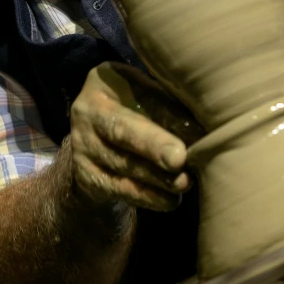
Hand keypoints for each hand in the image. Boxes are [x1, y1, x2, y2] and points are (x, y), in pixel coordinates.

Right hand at [70, 62, 202, 211]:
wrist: (101, 131)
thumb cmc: (137, 104)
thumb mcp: (150, 95)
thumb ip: (169, 108)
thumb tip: (201, 134)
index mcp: (104, 82)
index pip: (133, 102)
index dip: (156, 129)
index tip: (180, 150)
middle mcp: (86, 113)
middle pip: (120, 133)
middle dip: (152, 149)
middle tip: (180, 163)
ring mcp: (82, 146)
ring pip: (120, 166)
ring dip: (155, 179)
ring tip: (183, 184)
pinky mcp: (85, 175)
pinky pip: (116, 189)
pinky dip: (145, 197)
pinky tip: (168, 200)